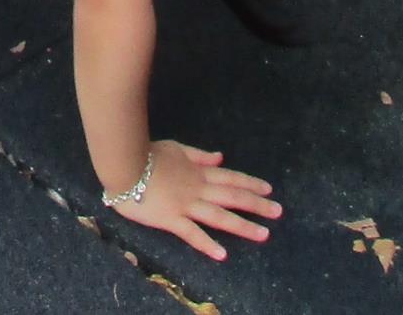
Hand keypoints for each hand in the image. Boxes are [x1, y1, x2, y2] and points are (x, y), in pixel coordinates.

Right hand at [108, 143, 279, 263]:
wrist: (124, 164)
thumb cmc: (146, 154)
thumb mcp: (176, 148)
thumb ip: (199, 155)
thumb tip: (221, 157)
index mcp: (198, 172)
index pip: (230, 178)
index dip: (250, 183)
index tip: (269, 189)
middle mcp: (198, 189)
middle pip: (232, 197)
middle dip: (257, 205)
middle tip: (278, 212)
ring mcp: (186, 205)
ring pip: (219, 217)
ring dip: (243, 226)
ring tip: (263, 234)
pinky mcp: (171, 219)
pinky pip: (191, 233)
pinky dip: (207, 244)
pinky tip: (222, 254)